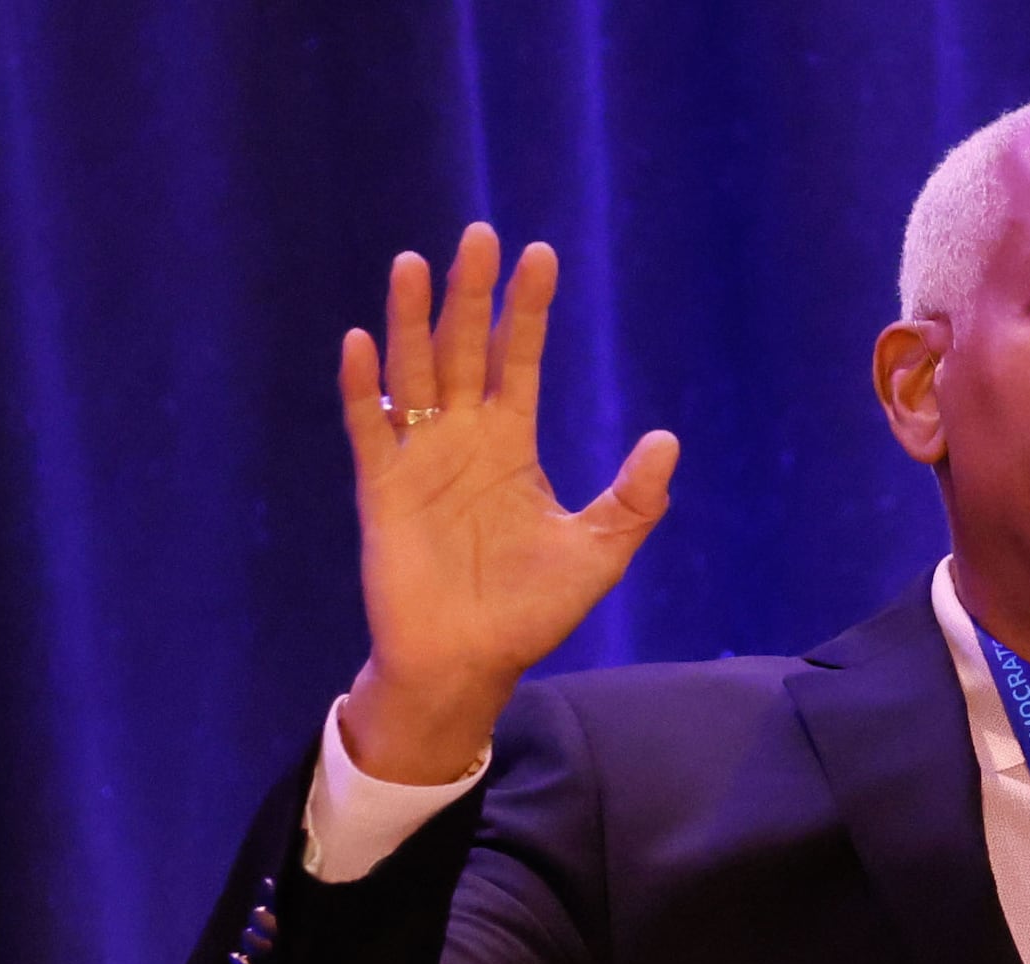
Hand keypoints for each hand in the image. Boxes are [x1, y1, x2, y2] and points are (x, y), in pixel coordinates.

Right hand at [338, 224, 678, 782]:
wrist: (471, 662)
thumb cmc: (531, 611)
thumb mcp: (598, 552)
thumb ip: (633, 499)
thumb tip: (667, 439)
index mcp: (510, 444)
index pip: (518, 358)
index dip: (527, 309)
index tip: (541, 254)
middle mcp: (461, 438)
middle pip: (462, 348)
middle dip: (470, 294)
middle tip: (480, 235)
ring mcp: (418, 459)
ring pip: (412, 373)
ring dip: (411, 320)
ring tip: (414, 263)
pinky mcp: (382, 489)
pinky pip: (368, 428)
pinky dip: (362, 387)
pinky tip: (362, 344)